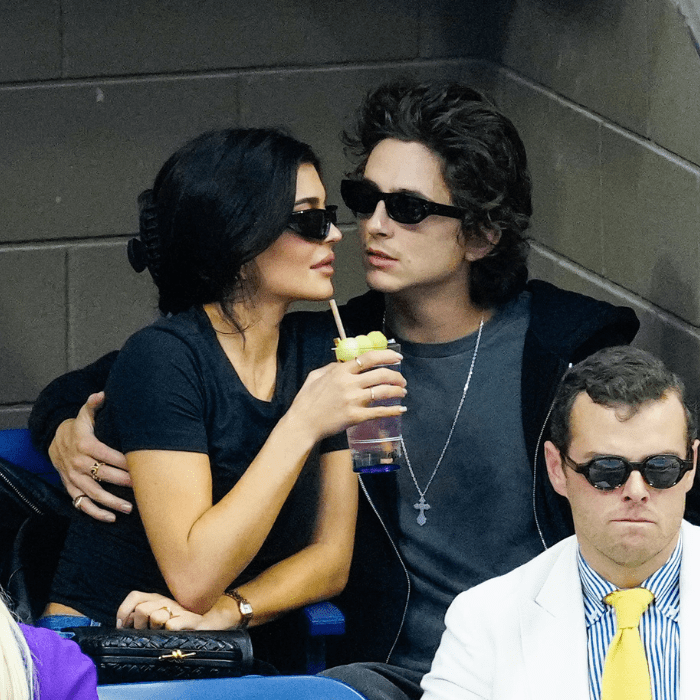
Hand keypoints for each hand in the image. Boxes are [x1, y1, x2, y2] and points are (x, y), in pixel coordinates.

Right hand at [49, 392, 131, 521]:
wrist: (54, 441)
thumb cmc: (78, 428)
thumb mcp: (85, 414)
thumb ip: (94, 404)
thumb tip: (102, 394)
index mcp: (85, 445)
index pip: (108, 455)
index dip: (125, 462)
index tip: (142, 467)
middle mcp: (78, 463)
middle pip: (104, 475)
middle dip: (124, 482)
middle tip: (142, 487)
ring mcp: (73, 478)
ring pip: (93, 493)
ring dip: (111, 502)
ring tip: (129, 508)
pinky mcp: (70, 488)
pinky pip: (81, 503)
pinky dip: (95, 513)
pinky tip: (110, 518)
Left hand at [117, 591, 240, 630]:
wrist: (217, 616)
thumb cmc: (187, 619)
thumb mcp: (165, 614)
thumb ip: (147, 616)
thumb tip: (126, 624)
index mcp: (159, 598)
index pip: (135, 596)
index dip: (124, 611)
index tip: (123, 626)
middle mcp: (168, 601)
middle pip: (142, 609)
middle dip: (139, 625)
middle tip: (147, 633)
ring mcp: (180, 610)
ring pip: (155, 616)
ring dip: (155, 628)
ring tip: (162, 633)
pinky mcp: (192, 620)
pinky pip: (172, 624)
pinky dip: (170, 630)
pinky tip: (174, 632)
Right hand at [289, 349, 406, 441]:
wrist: (302, 423)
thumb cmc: (306, 400)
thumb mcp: (316, 376)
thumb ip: (332, 367)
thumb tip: (346, 362)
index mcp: (340, 372)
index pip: (369, 358)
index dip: (387, 356)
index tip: (397, 357)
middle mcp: (349, 383)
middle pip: (381, 374)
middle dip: (396, 376)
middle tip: (402, 379)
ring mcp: (353, 400)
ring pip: (383, 391)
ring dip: (397, 391)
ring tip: (403, 392)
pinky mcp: (355, 416)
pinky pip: (379, 412)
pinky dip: (393, 410)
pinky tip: (401, 409)